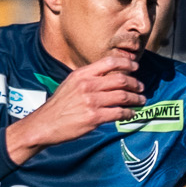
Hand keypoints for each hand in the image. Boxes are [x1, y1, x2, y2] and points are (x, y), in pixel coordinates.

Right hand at [5, 50, 142, 162]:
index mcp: (82, 74)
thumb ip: (89, 78)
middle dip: (135, 83)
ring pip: (123, 96)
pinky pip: (119, 113)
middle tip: (141, 87)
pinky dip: (129, 113)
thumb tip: (111, 75)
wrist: (45, 124)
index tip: (136, 66)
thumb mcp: (70, 84)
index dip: (127, 63)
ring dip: (136, 99)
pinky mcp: (94, 117)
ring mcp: (91, 101)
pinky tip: (131, 114)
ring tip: (141, 100)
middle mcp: (87, 85)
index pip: (110, 62)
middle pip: (121, 79)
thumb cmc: (59, 105)